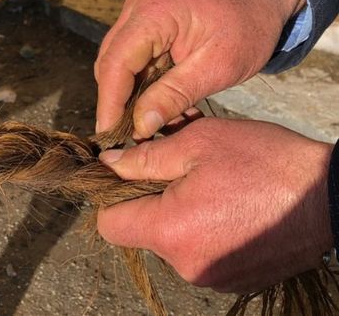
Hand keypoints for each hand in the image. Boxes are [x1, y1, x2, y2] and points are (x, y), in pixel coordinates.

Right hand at [95, 0, 305, 137]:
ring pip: (115, 60)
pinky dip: (136, 81)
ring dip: (124, 93)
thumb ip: (174, 95)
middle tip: (124, 137)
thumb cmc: (249, 27)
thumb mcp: (217, 68)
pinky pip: (129, 55)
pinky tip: (148, 102)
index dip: (108, 103)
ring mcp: (138, 10)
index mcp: (154, 12)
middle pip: (109, 62)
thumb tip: (140, 126)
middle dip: (114, 101)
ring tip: (137, 125)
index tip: (108, 136)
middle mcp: (138, 6)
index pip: (116, 64)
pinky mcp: (143, 19)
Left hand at [96, 118, 332, 292]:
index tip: (129, 175)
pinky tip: (230, 208)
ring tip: (212, 188)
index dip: (112, 197)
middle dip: (152, 201)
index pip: (110, 224)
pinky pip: (200, 255)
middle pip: (142, 233)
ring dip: (180, 215)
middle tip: (181, 171)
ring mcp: (212, 276)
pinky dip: (205, 232)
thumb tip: (107, 164)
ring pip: (172, 243)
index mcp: (170, 230)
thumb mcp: (198, 143)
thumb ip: (144, 157)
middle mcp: (186, 264)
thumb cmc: (266, 162)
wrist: (333, 196)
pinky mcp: (234, 280)